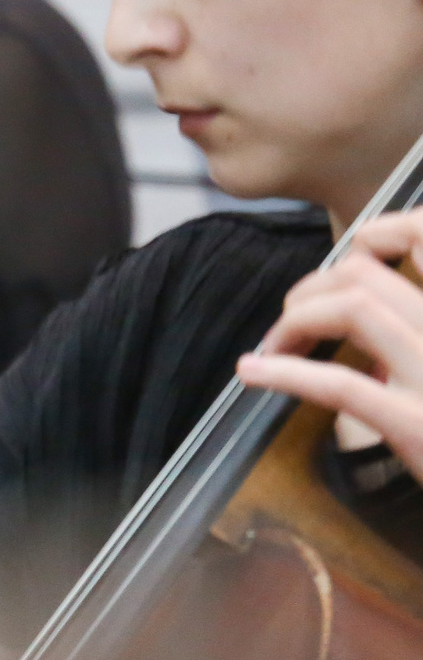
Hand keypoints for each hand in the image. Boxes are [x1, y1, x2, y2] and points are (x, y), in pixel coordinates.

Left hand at [236, 210, 422, 479]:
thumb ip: (416, 334)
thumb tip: (367, 322)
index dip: (382, 233)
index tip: (347, 263)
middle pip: (369, 275)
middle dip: (314, 287)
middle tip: (292, 322)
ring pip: (355, 308)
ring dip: (296, 319)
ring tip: (272, 346)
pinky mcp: (421, 427)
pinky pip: (343, 385)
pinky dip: (285, 371)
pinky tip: (252, 372)